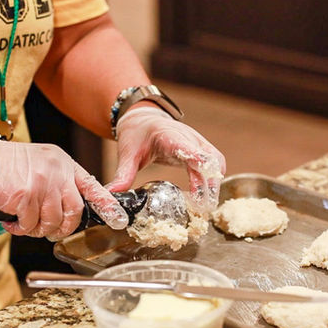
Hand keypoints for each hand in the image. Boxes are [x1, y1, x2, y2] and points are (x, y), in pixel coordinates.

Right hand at [0, 139, 128, 238]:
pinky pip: (30, 225)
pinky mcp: (26, 195)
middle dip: (63, 228)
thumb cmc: (0, 166)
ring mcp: (42, 182)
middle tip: (48, 231)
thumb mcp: (37, 165)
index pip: (92, 186)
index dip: (106, 206)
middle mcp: (56, 170)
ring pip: (52, 222)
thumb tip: (68, 209)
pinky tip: (10, 219)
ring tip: (23, 222)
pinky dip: (20, 228)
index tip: (119, 219)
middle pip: (75, 211)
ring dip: (37, 229)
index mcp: (62, 162)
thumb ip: (55, 182)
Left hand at [109, 107, 225, 212]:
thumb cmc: (137, 134)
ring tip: (207, 207)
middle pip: (207, 157)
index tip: (205, 171)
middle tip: (204, 206)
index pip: (185, 146)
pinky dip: (213, 180)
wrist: (143, 119)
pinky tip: (207, 198)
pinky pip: (214, 164)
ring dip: (214, 183)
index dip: (196, 158)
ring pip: (215, 162)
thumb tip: (112, 195)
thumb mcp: (127, 154)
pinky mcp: (201, 150)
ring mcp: (197, 143)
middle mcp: (187, 137)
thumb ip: (123, 174)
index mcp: (168, 135)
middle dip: (209, 181)